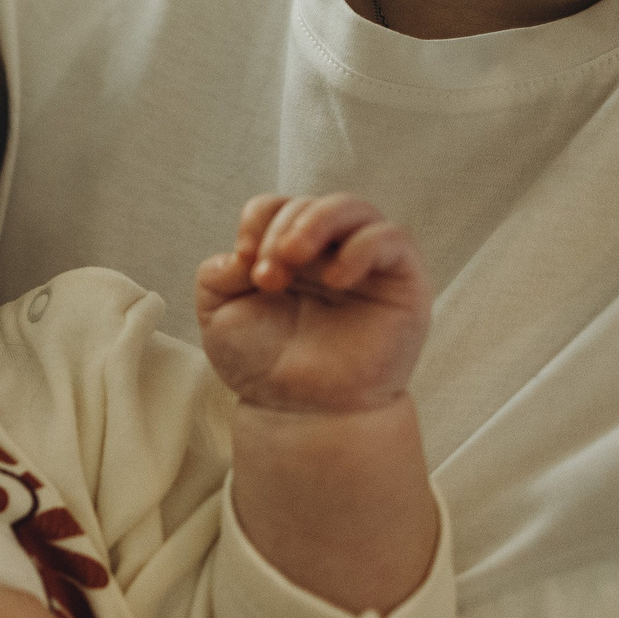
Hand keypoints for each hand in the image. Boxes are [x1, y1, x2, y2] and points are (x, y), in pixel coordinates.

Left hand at [195, 192, 429, 412]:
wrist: (300, 413)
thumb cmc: (263, 365)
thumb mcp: (218, 314)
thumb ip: (216, 274)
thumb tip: (241, 254)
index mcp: (286, 252)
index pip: (275, 206)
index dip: (257, 221)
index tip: (242, 260)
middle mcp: (327, 252)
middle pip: (309, 204)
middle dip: (280, 231)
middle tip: (267, 276)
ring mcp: (365, 264)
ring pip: (353, 208)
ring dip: (316, 223)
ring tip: (292, 256)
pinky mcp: (402, 282)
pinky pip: (393, 238)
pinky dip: (362, 247)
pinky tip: (335, 279)